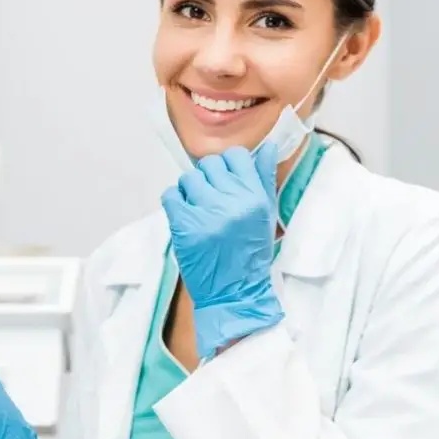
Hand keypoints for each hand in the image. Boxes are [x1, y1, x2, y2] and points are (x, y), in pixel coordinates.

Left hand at [159, 144, 285, 358]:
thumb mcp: (266, 215)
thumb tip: (268, 146)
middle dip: (208, 179)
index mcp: (255, 197)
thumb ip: (264, 179)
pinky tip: (186, 217)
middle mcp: (232, 202)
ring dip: (190, 191)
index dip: (227, 166)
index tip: (225, 180)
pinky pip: (170, 195)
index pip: (235, 156)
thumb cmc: (250, 254)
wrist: (235, 292)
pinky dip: (175, 203)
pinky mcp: (183, 225)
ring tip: (198, 210)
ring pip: (188, 179)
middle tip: (211, 200)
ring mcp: (206, 213)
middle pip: (209, 165)